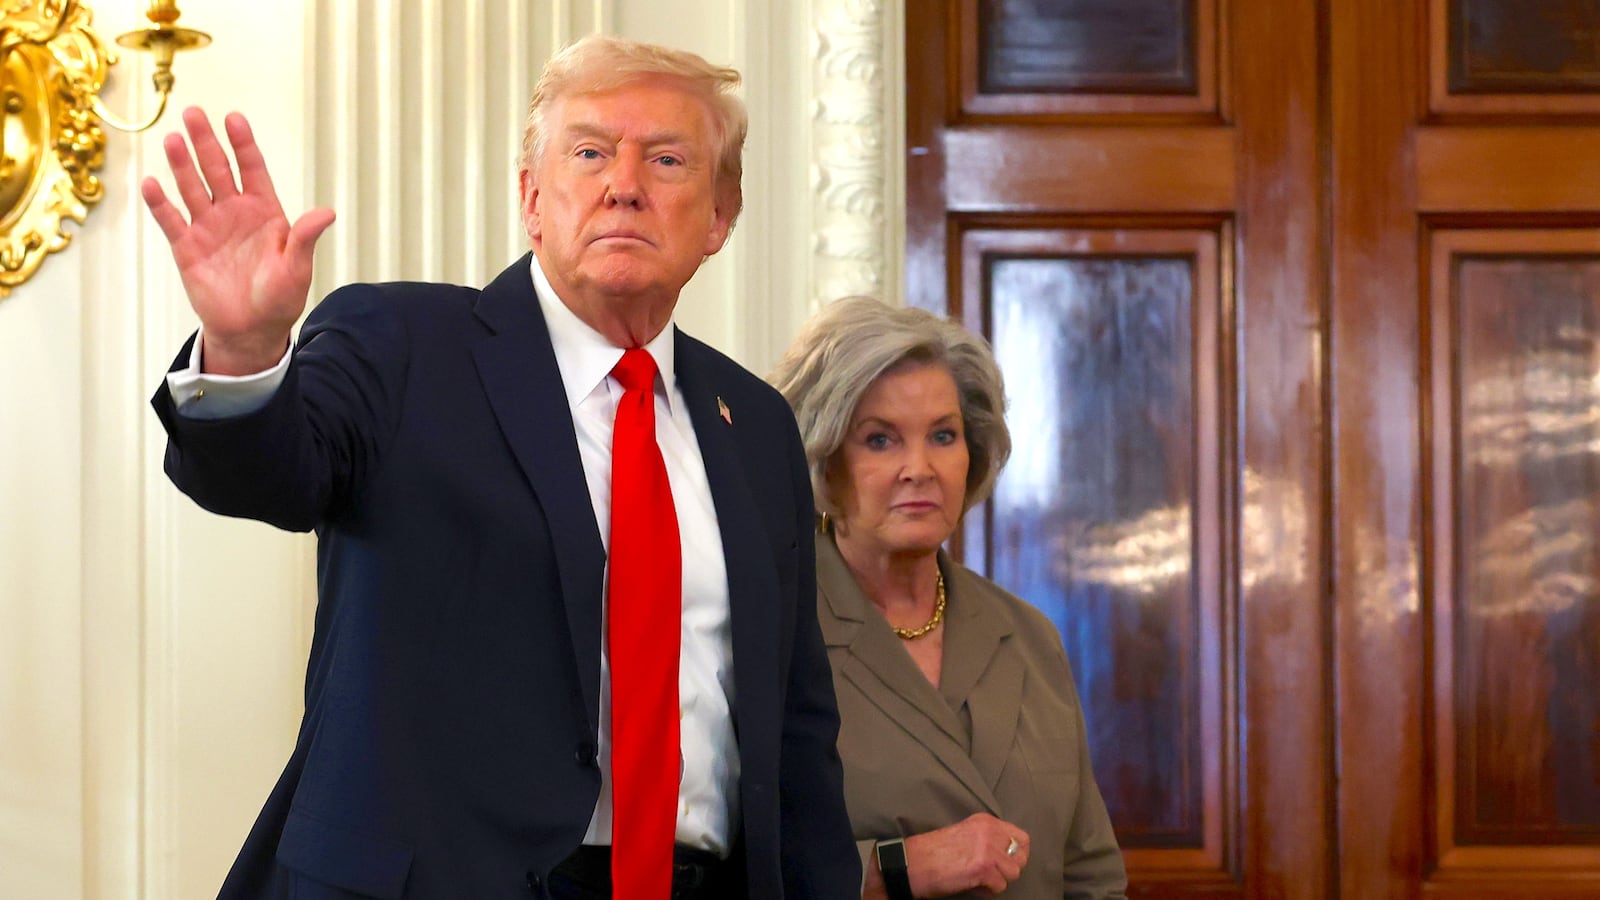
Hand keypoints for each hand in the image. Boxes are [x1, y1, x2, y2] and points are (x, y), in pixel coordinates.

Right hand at [142, 108, 335, 374]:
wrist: (250, 330)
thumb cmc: (279, 299)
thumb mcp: (297, 269)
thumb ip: (305, 238)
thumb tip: (327, 212)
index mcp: (264, 212)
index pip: (252, 170)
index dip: (243, 145)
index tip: (234, 119)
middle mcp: (234, 213)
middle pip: (217, 170)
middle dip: (206, 142)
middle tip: (194, 113)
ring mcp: (209, 227)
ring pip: (192, 188)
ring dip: (182, 164)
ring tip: (172, 139)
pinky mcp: (187, 247)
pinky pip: (171, 220)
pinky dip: (161, 203)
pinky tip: (152, 183)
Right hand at [905, 813, 1029, 895]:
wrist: (914, 863)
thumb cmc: (934, 852)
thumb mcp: (965, 834)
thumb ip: (987, 838)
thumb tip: (1008, 854)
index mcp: (985, 822)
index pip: (1021, 837)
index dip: (1018, 853)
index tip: (1008, 862)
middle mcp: (990, 832)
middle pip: (1021, 857)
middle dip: (1009, 869)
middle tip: (992, 874)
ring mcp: (988, 849)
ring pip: (1013, 873)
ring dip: (998, 880)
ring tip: (980, 880)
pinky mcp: (983, 868)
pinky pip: (1000, 886)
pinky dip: (988, 891)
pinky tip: (973, 886)